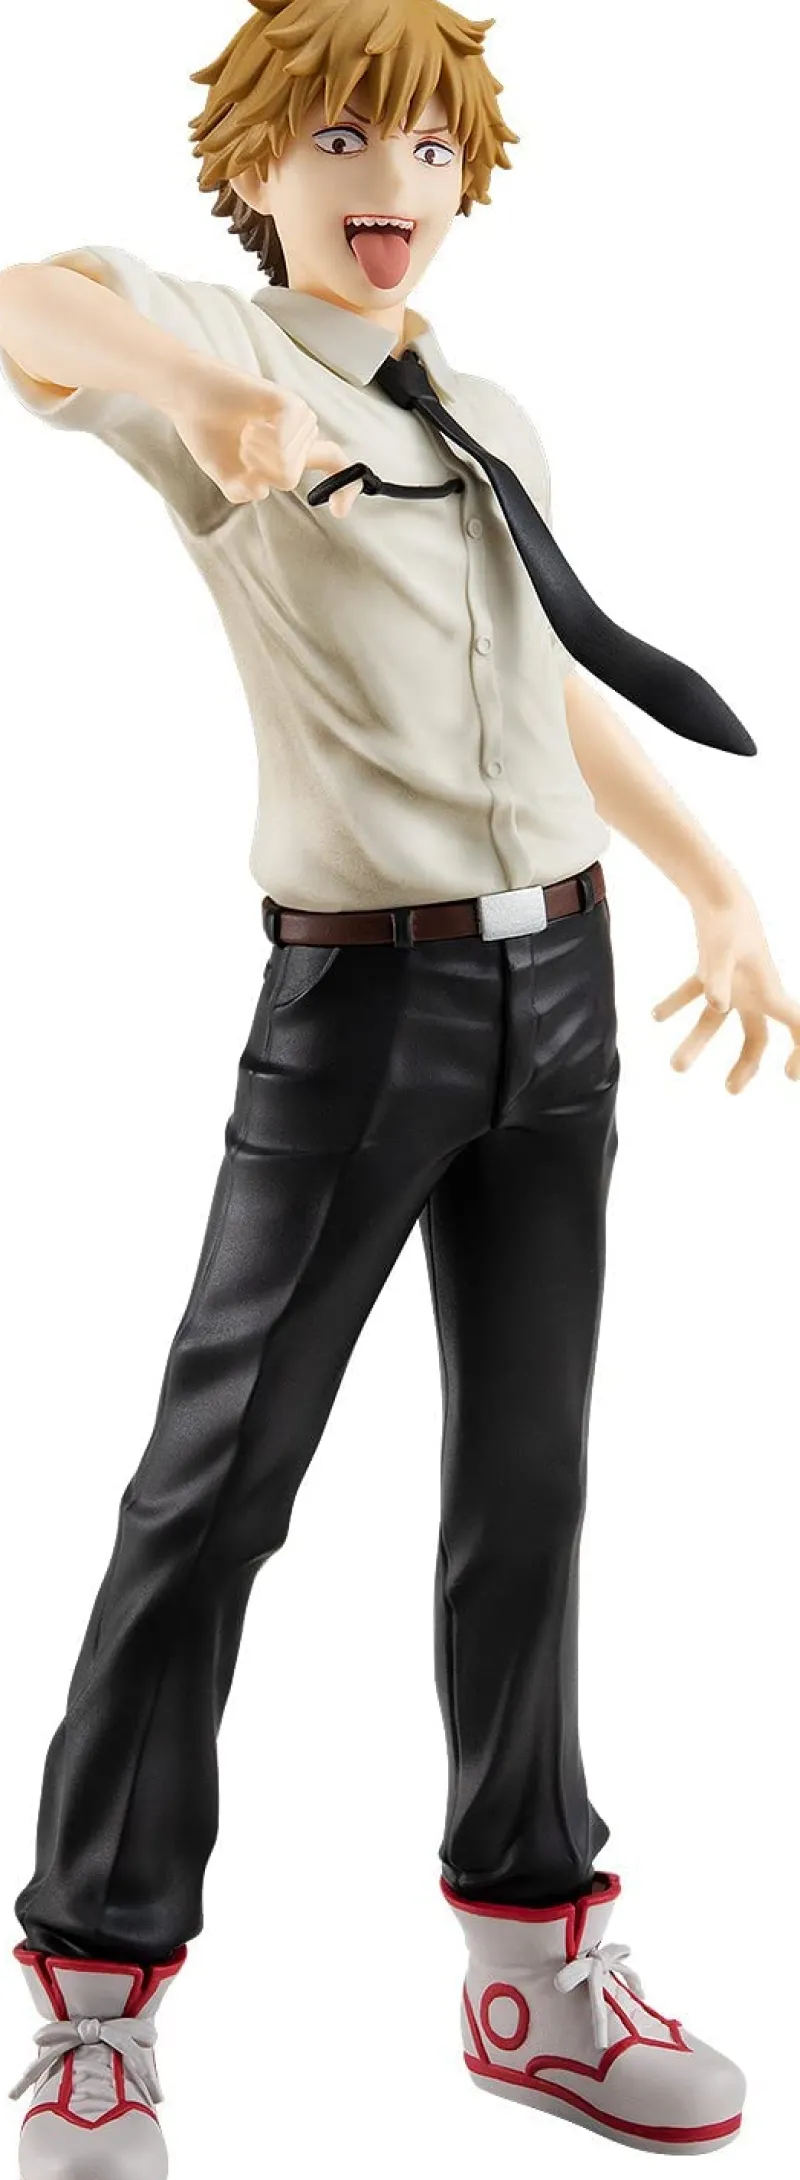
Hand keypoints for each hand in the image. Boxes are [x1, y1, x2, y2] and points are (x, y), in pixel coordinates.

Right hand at [168, 354, 363, 516]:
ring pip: (286, 464)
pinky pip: (282, 443)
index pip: (333, 464)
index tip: (338, 512)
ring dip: (254, 453)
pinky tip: (249, 421)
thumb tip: (263, 488)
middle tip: (240, 442)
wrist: (188, 396)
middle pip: (290, 477)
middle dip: (257, 469)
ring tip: (242, 428)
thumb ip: (244, 491)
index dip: (344, 488)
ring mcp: (298, 417)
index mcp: (294, 448)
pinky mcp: (290, 403)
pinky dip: (260, 441)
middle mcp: (301, 432)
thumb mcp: (228, 476)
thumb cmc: (208, 432)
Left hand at [652, 881, 799, 1091]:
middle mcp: (754, 991)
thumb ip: (718, 978)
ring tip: (675, 1066)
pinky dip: (675, 1004)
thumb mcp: (722, 951)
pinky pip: (694, 994)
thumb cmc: (727, 920)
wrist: (717, 889)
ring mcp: (732, 983)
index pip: (797, 1027)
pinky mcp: (711, 970)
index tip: (789, 1076)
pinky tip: (654, 1016)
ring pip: (716, 1022)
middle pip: (756, 1037)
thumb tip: (717, 1005)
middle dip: (746, 1065)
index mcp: (768, 990)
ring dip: (696, 1042)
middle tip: (731, 1090)